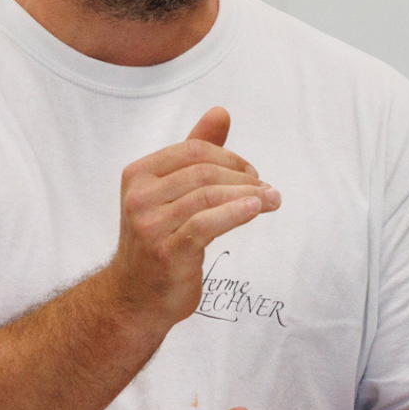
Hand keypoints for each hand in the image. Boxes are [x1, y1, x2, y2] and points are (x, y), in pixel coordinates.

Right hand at [99, 106, 278, 331]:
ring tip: (272, 200)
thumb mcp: (171, 192)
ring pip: (209, 195)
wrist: (136, 297)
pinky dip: (236, 213)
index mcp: (139, 174)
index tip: (252, 172)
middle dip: (243, 176)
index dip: (230, 156)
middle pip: (204, 171)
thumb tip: (220, 112)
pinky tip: (256, 209)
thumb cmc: (159, 240)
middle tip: (267, 189)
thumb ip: (194, 152)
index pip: (193, 149)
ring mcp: (150, 225)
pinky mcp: (167, 252)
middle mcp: (139, 197)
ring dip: (248, 195)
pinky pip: (207, 224)